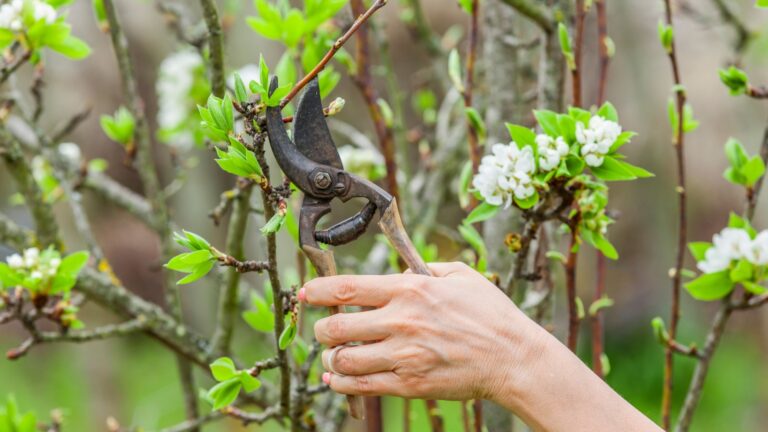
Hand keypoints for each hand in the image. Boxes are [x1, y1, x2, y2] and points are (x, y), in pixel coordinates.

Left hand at [300, 262, 542, 401]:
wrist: (512, 358)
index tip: (305, 293)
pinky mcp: (410, 384)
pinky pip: (362, 386)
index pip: (347, 288)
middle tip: (323, 328)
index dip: (317, 290)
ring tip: (333, 354)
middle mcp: (401, 322)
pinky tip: (338, 378)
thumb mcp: (460, 275)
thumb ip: (424, 270)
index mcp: (410, 291)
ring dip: (330, 358)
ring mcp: (404, 356)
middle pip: (336, 328)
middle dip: (320, 329)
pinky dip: (341, 383)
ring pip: (343, 360)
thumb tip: (397, 274)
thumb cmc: (490, 314)